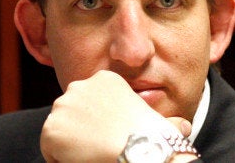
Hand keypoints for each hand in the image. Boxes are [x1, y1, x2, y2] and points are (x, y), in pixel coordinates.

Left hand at [40, 70, 190, 162]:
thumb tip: (184, 127)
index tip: (111, 137)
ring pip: (61, 132)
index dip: (99, 124)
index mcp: (104, 79)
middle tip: (100, 148)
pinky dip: (63, 160)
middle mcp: (79, 86)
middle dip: (82, 131)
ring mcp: (63, 106)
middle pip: (72, 114)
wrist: (139, 150)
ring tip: (94, 155)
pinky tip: (84, 161)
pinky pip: (51, 151)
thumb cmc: (153, 139)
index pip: (90, 104)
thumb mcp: (162, 122)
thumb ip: (168, 121)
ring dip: (73, 146)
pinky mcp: (50, 129)